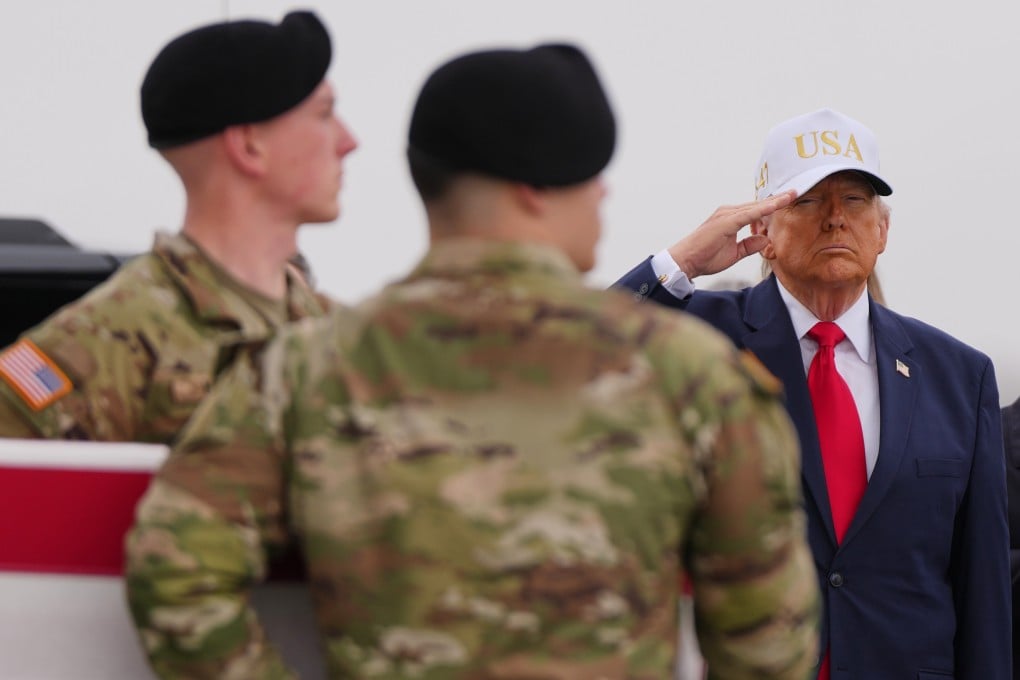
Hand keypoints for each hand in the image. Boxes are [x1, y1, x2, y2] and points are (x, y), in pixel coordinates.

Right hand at [666, 191, 794, 278]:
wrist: (685, 262)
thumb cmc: (705, 257)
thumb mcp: (734, 253)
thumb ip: (749, 245)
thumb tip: (765, 239)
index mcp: (730, 219)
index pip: (756, 210)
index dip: (773, 205)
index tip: (789, 199)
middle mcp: (728, 213)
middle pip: (758, 204)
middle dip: (778, 199)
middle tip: (796, 191)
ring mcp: (726, 215)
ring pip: (756, 206)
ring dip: (774, 201)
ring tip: (792, 194)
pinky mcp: (725, 222)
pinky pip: (749, 214)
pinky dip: (763, 209)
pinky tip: (776, 204)